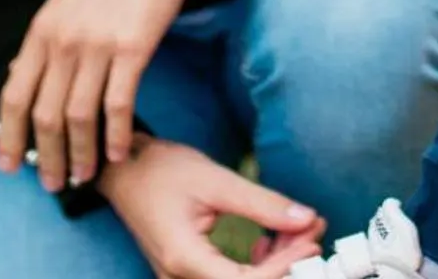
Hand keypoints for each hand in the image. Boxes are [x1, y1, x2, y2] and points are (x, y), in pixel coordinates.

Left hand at [0, 0, 206, 190]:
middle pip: (44, 115)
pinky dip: (116, 135)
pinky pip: (119, 104)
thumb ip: (45, 41)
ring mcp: (97, 45)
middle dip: (46, 157)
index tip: (9, 166)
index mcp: (41, 31)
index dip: (9, 136)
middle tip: (54, 185)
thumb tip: (21, 78)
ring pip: (79, 117)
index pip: (14, 95)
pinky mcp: (132, 48)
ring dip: (81, 154)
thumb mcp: (62, 2)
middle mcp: (63, 41)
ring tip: (85, 177)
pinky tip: (118, 153)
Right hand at [102, 136, 326, 278]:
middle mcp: (179, 277)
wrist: (123, 170)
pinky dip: (254, 264)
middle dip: (285, 263)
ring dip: (273, 263)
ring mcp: (180, 277)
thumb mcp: (216, 181)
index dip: (284, 266)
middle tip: (313, 231)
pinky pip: (226, 278)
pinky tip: (266, 242)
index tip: (312, 242)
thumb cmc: (161, 171)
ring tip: (296, 230)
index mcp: (184, 258)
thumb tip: (306, 218)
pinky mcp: (186, 271)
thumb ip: (262, 203)